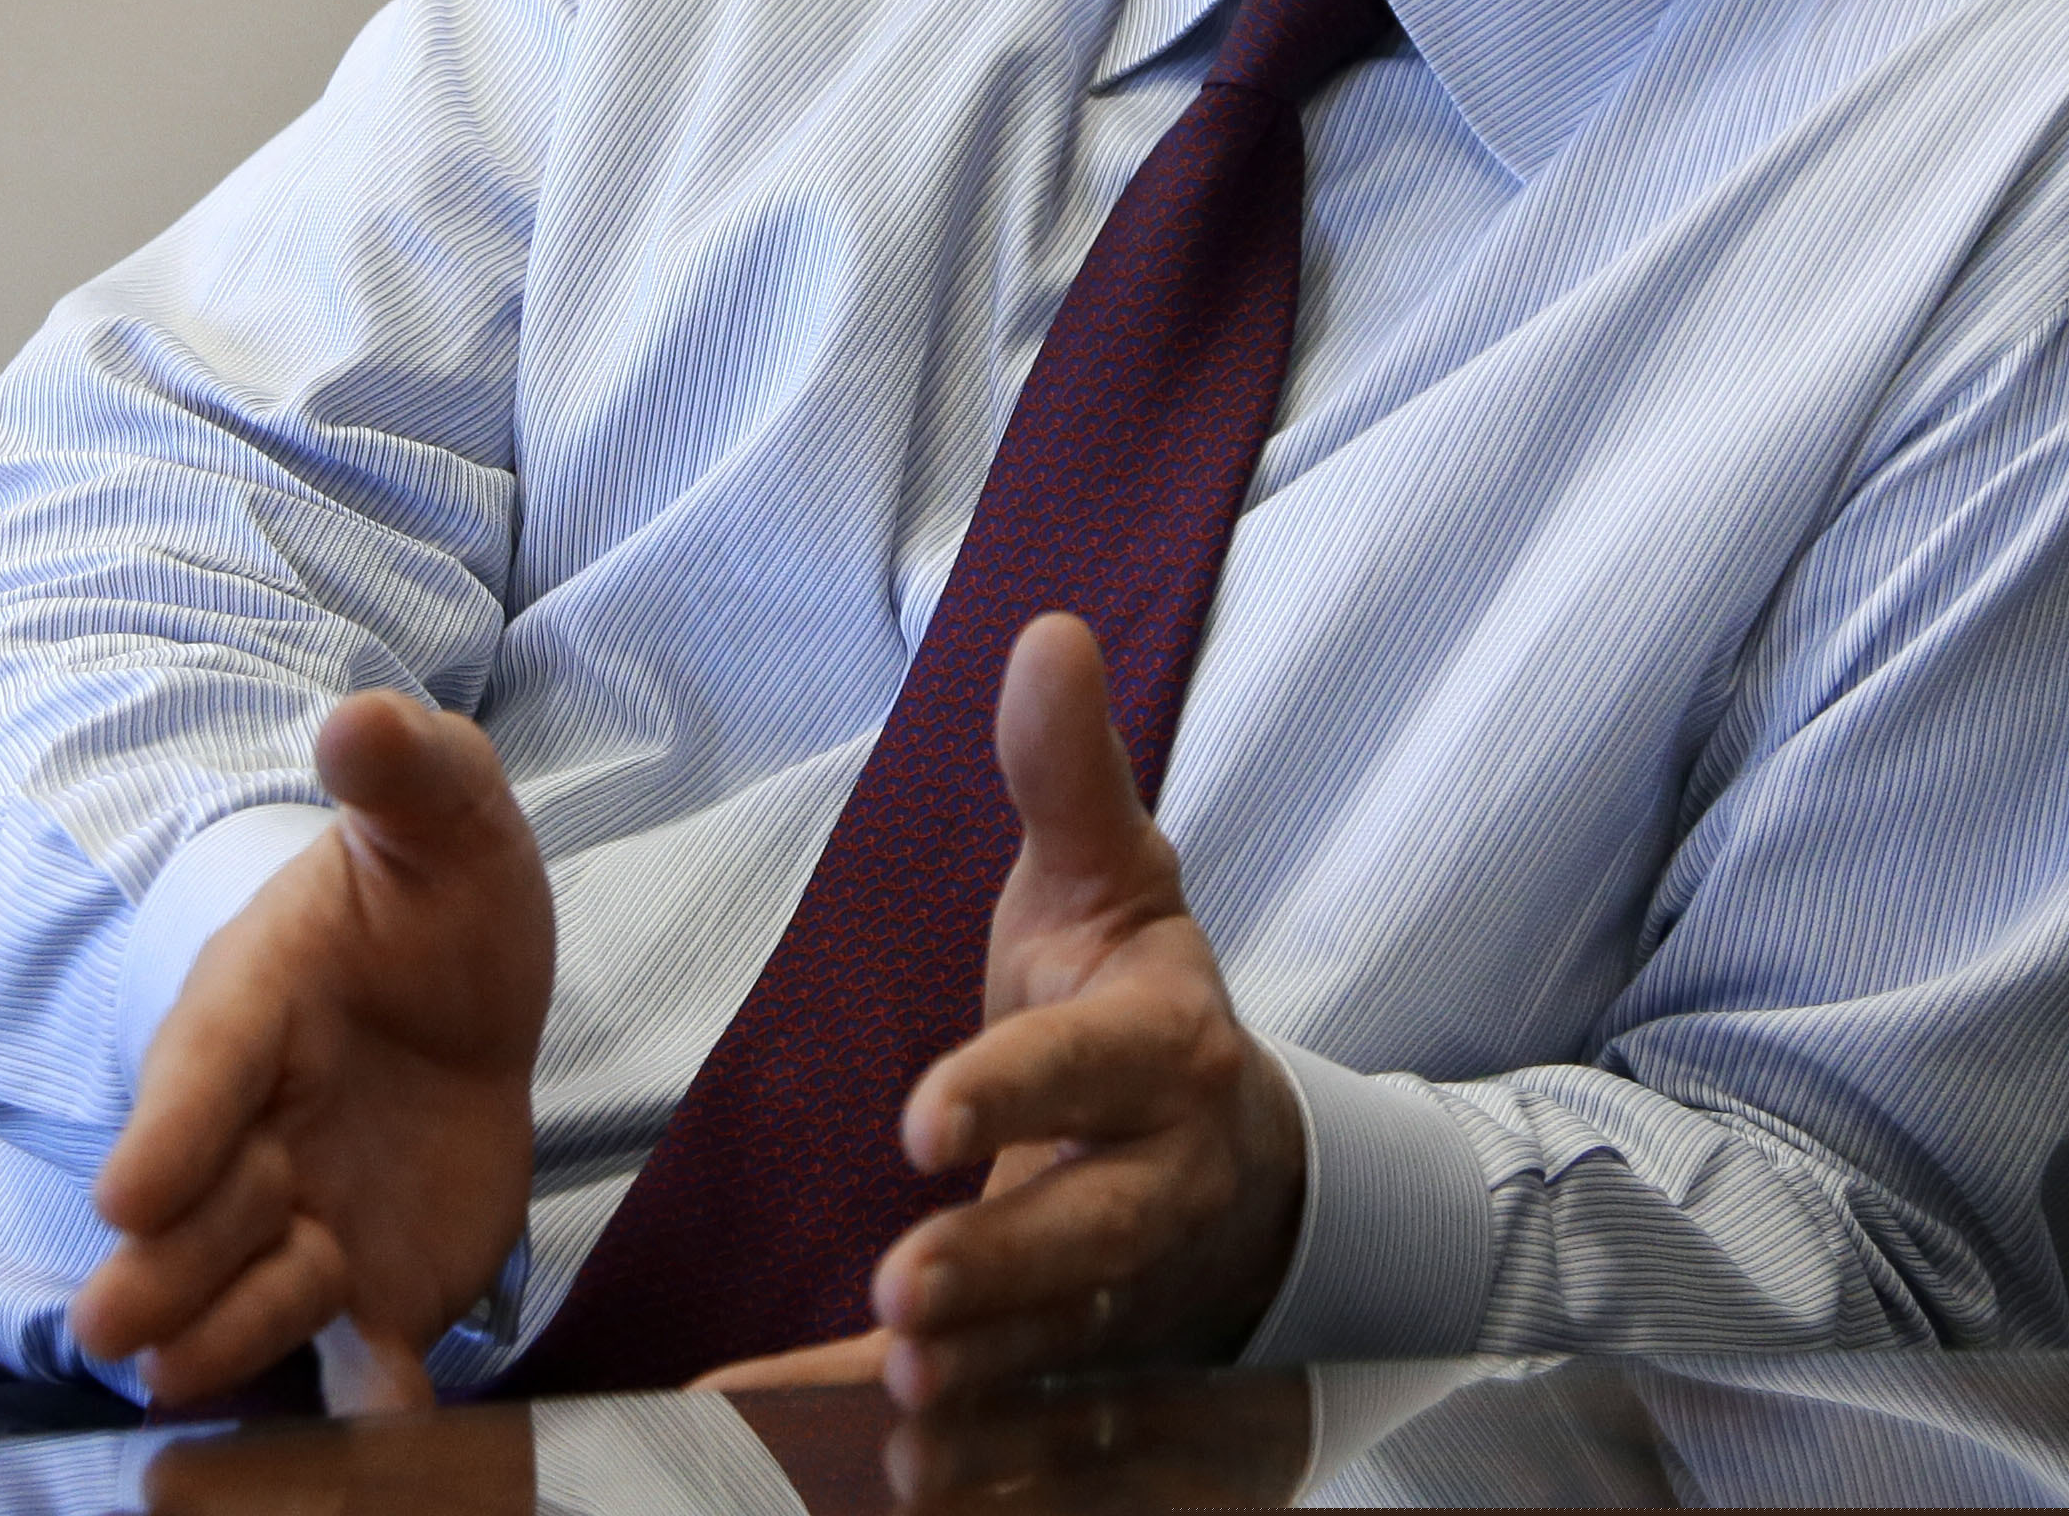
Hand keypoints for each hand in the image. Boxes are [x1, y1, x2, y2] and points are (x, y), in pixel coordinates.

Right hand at [70, 691, 552, 1413]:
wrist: (462, 1001)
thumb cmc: (432, 899)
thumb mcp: (444, 816)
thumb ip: (406, 773)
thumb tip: (367, 717)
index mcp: (258, 1003)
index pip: (205, 1066)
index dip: (172, 1125)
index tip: (132, 1186)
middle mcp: (260, 1123)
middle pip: (198, 1203)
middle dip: (161, 1262)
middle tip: (119, 1322)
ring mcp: (308, 1213)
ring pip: (252, 1285)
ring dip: (226, 1333)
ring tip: (183, 1382)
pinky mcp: (371, 1286)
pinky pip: (357, 1350)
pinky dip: (362, 1394)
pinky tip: (379, 1425)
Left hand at [703, 614, 1305, 1408]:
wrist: (1238, 1156)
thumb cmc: (1137, 998)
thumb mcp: (1109, 876)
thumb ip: (1068, 772)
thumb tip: (1046, 632)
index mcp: (1163, 1047)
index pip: (1090, 1067)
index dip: (1016, 1090)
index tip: (923, 1116)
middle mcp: (1160, 1174)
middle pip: (1092, 1228)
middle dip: (1004, 1265)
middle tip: (904, 1296)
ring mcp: (1129, 1281)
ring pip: (1065, 1337)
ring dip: (985, 1369)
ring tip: (896, 1388)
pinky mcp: (1083, 1355)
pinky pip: (1011, 1406)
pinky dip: (931, 1427)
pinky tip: (830, 1439)